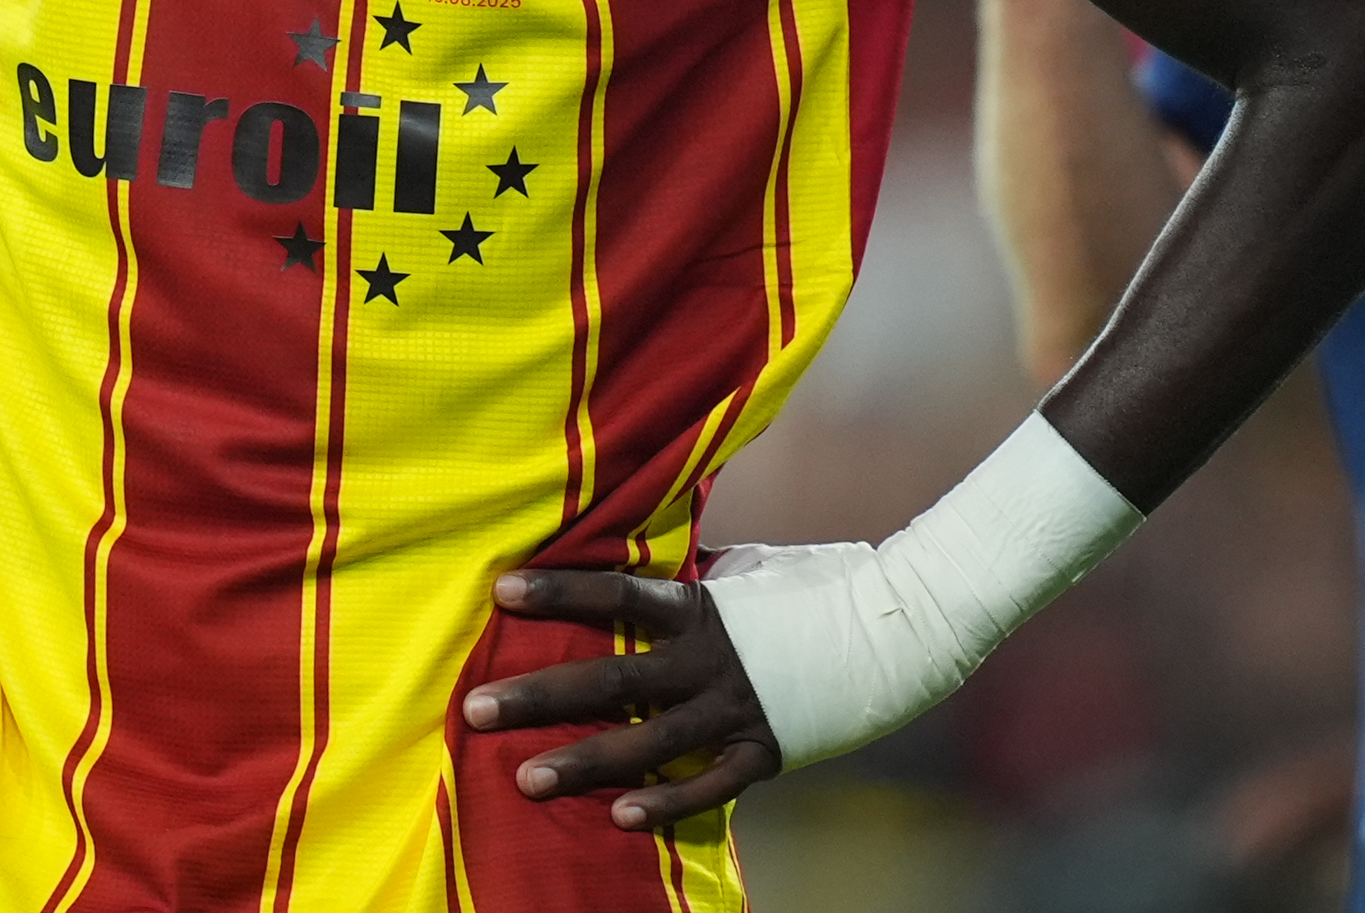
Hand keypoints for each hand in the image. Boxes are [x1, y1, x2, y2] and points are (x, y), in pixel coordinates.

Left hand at [464, 568, 781, 831]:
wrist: (887, 630)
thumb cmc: (804, 590)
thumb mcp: (744, 567)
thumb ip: (688, 573)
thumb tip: (634, 546)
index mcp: (699, 606)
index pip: (617, 593)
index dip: (560, 592)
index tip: (502, 592)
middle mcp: (709, 658)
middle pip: (613, 678)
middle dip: (541, 695)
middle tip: (477, 710)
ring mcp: (734, 709)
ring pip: (648, 742)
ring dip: (584, 762)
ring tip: (525, 779)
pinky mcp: (762, 751)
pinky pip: (708, 786)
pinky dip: (666, 803)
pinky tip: (620, 818)